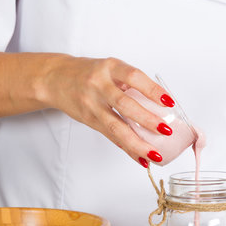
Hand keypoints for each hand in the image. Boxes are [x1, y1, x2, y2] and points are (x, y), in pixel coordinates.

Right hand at [39, 55, 172, 165]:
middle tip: (166, 130)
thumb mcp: (110, 69)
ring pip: (116, 127)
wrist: (56, 79)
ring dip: (137, 143)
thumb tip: (161, 107)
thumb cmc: (89, 74)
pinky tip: (140, 157)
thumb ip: (130, 83)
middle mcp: (99, 85)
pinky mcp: (89, 120)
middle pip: (124, 105)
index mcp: (110, 68)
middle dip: (147, 120)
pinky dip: (127, 149)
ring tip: (154, 154)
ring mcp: (92, 104)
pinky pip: (110, 136)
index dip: (152, 90)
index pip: (134, 77)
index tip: (169, 102)